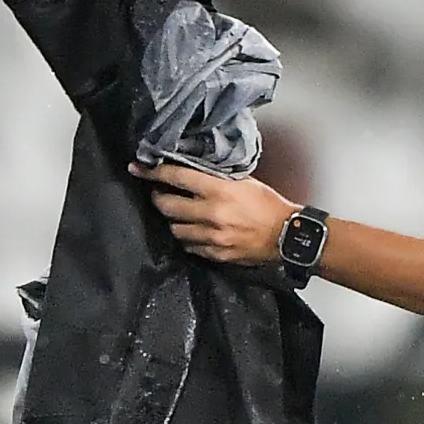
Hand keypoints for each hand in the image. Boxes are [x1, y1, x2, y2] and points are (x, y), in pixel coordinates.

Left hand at [138, 162, 298, 265]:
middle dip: (159, 199)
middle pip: (167, 206)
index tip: (137, 168)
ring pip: (175, 229)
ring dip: (173, 221)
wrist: (286, 236)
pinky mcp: (216, 254)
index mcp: (218, 190)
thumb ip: (215, 179)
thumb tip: (190, 173)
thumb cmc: (267, 204)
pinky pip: (190, 247)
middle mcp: (211, 213)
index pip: (176, 177)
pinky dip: (188, 239)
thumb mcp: (243, 182)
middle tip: (159, 194)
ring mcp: (212, 237)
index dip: (153, 172)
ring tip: (179, 216)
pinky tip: (194, 233)